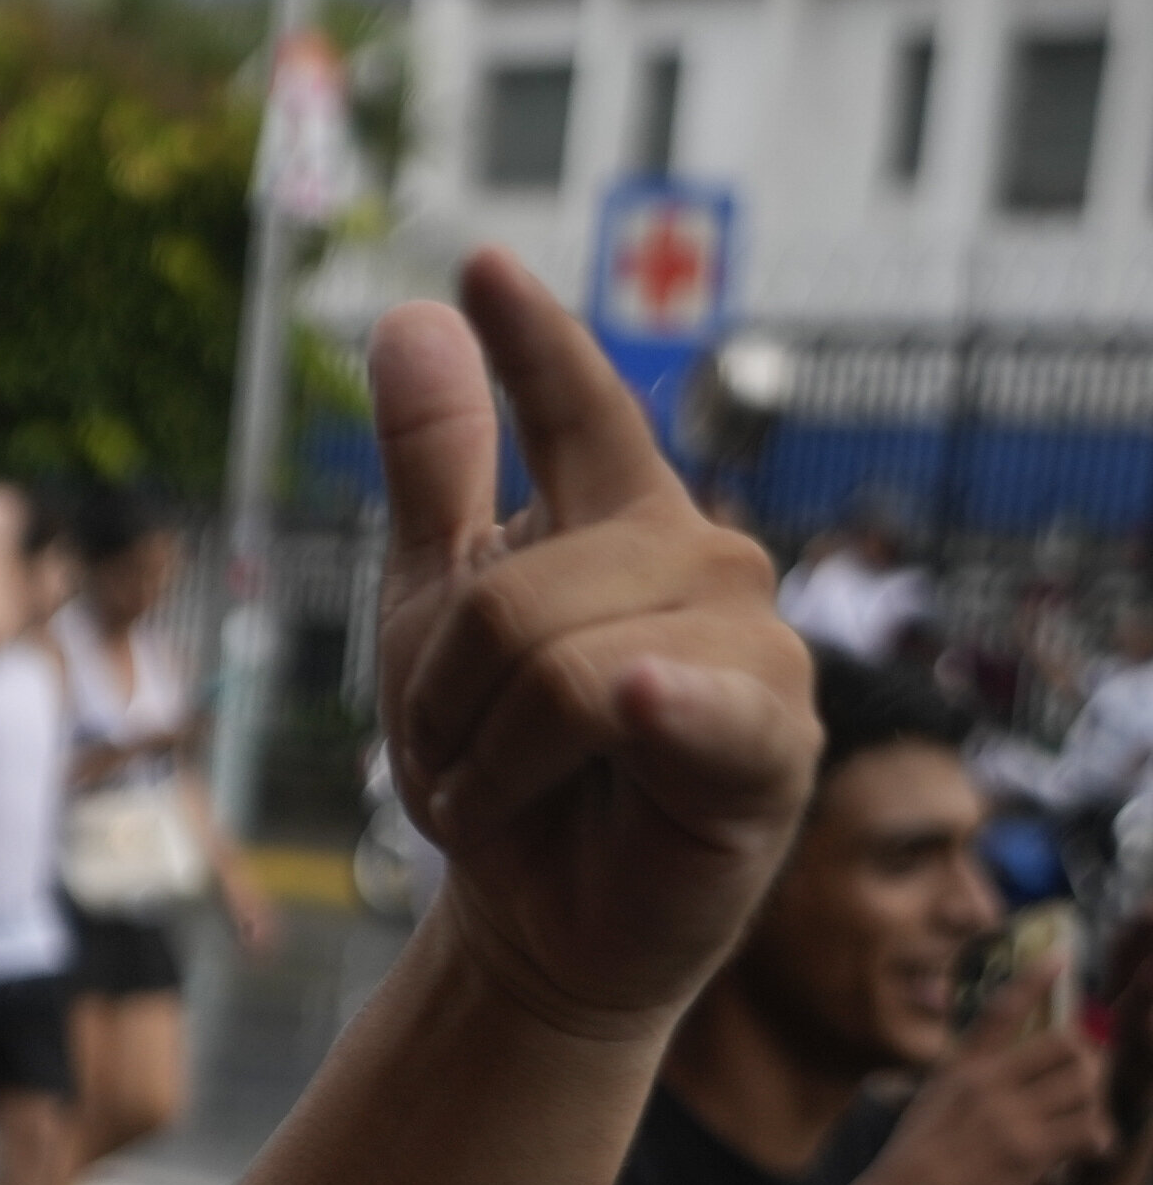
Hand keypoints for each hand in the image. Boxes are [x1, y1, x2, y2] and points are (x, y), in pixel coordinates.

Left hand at [371, 249, 811, 1036]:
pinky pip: (677, 703)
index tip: (482, 271)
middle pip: (510, 596)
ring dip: (487, 759)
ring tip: (507, 794)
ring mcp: (750, 646)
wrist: (538, 913)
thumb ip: (439, 471)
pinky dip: (641, 710)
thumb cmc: (502, 762)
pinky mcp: (769, 743)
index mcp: (621, 519)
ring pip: (557, 666)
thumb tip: (415, 314)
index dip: (532, 343)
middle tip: (462, 762)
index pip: (579, 409)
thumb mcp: (437, 609)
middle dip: (446, 702)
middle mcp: (703, 559)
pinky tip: (635, 700)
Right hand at [869, 962, 1111, 1184]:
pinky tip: (1088, 1150)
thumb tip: (1001, 1078)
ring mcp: (1007, 1116)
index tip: (1061, 955)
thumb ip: (965, 1086)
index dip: (1035, 979)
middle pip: (1068, 1044)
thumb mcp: (927, 1107)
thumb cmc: (909, 1166)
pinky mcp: (1026, 1151)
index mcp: (960, 1069)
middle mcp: (985, 1084)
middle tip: (1087, 1083)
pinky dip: (1097, 1137)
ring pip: (1085, 1084)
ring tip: (1086, 1122)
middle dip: (1089, 1060)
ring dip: (1095, 1102)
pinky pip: (1086, 1127)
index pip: (1001, 1010)